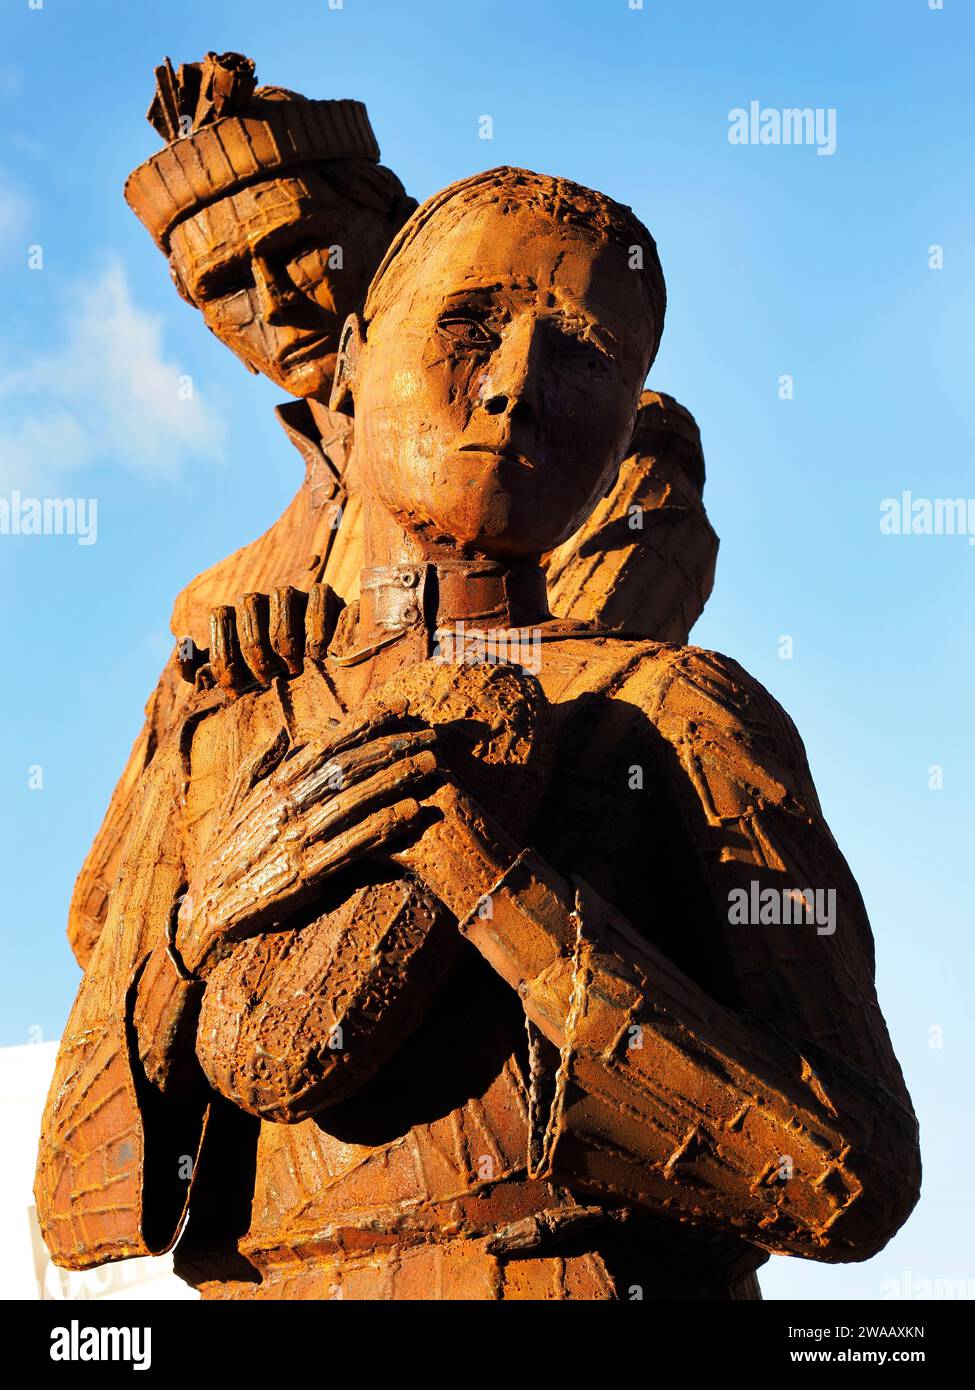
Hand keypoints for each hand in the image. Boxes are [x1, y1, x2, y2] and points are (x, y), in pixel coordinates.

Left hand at [174, 583, 341, 694]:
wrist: (315, 676)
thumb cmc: (266, 680)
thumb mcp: (230, 680)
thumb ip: (197, 668)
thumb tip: (183, 642)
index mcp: (235, 616)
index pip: (220, 615)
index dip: (225, 655)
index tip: (236, 689)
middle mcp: (262, 600)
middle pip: (249, 604)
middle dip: (255, 651)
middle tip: (267, 681)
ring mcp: (293, 596)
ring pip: (282, 596)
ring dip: (286, 639)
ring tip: (294, 670)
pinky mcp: (324, 596)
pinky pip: (318, 597)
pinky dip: (317, 627)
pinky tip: (317, 656)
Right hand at [175, 702, 438, 975]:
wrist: (208, 907)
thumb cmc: (227, 853)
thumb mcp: (237, 802)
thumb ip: (259, 765)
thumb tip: (283, 733)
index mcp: (275, 784)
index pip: (328, 743)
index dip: (367, 721)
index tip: (401, 706)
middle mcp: (287, 804)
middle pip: (349, 765)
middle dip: (394, 745)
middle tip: (431, 734)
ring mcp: (297, 837)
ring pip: (356, 799)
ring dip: (397, 778)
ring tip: (433, 765)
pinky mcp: (306, 873)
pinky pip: (353, 844)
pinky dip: (384, 826)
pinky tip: (414, 813)